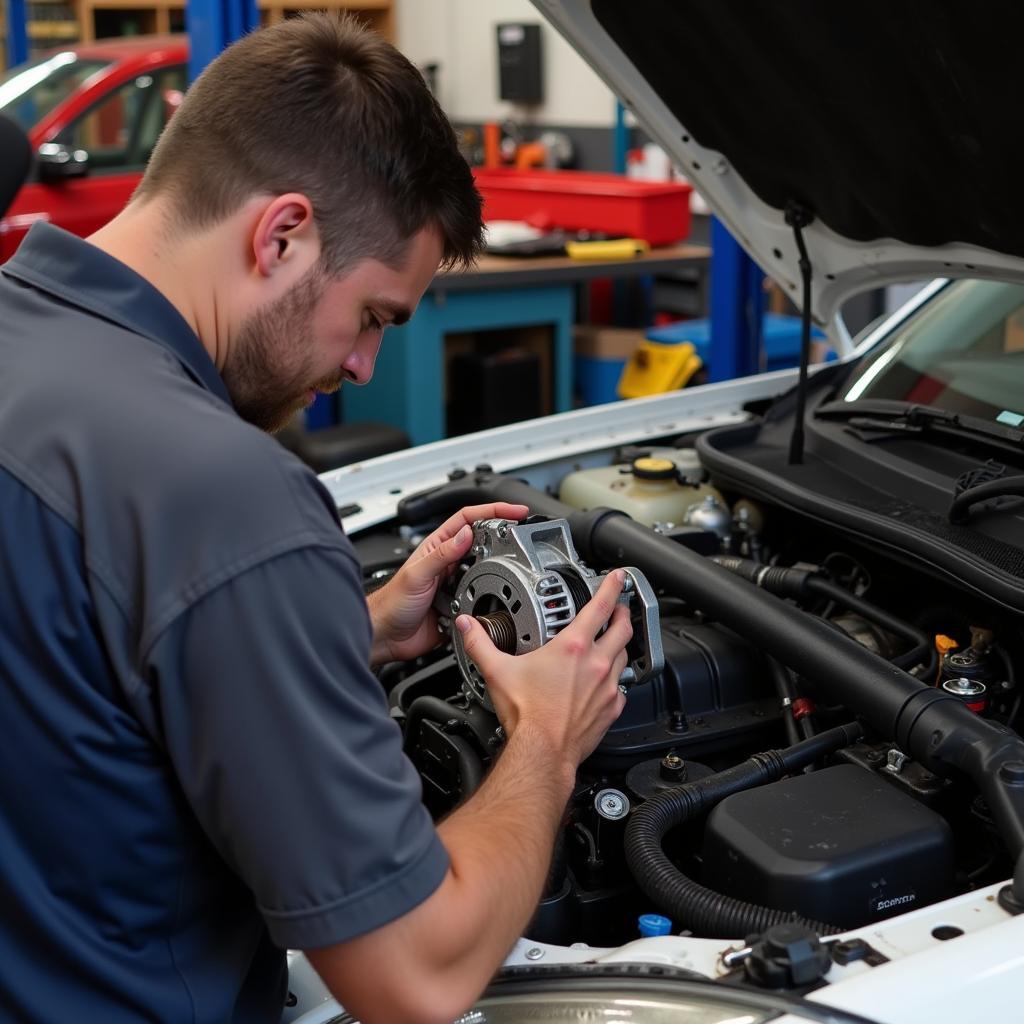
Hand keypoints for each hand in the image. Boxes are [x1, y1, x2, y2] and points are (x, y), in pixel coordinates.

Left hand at [365, 502, 528, 664]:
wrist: (387, 636)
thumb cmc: (392, 602)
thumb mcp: (418, 574)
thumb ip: (442, 554)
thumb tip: (466, 535)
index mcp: (438, 547)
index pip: (469, 520)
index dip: (493, 511)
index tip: (515, 511)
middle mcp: (449, 563)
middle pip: (483, 543)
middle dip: (503, 538)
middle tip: (522, 539)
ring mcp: (457, 584)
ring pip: (487, 570)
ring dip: (498, 570)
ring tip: (511, 568)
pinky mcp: (462, 605)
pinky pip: (484, 598)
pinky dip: (491, 598)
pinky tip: (495, 598)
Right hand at [456, 570, 631, 768]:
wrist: (543, 751)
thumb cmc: (526, 715)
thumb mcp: (498, 671)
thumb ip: (480, 644)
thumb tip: (468, 627)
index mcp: (572, 648)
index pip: (600, 606)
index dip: (612, 586)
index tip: (618, 578)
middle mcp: (595, 664)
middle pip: (622, 628)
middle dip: (623, 613)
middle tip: (620, 607)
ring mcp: (607, 686)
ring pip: (624, 656)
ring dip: (620, 645)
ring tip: (613, 641)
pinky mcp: (611, 708)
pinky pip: (621, 688)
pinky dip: (616, 681)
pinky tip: (606, 682)